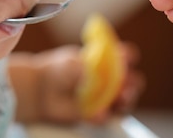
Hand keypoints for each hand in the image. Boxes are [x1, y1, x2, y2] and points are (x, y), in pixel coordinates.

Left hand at [10, 43, 142, 123]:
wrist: (39, 90)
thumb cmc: (57, 70)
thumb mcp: (76, 62)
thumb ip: (95, 65)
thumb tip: (114, 63)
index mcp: (106, 61)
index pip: (126, 56)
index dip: (129, 56)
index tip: (128, 57)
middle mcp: (109, 80)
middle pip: (131, 82)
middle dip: (133, 83)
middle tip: (128, 84)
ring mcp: (105, 98)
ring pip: (124, 102)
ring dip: (127, 101)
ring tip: (122, 99)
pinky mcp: (97, 115)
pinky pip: (106, 117)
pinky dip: (104, 115)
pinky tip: (99, 113)